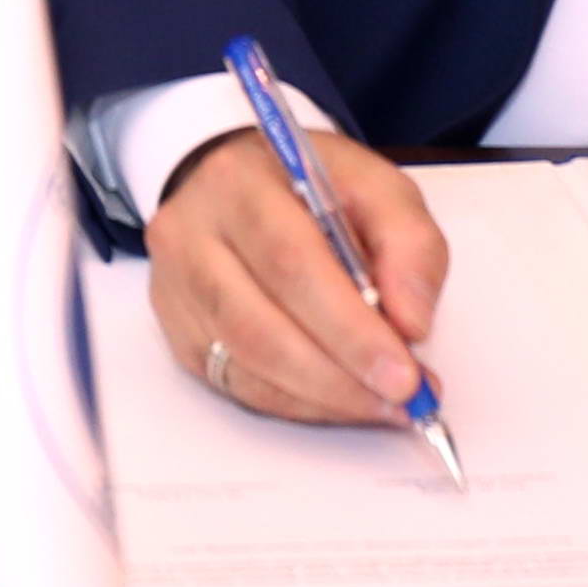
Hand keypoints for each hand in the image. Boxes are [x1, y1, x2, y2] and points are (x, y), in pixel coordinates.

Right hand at [149, 123, 446, 424]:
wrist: (238, 185)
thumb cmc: (311, 189)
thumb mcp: (375, 187)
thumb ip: (408, 244)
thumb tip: (411, 324)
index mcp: (239, 182)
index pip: (289, 261)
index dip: (347, 327)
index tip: (404, 372)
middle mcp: (190, 234)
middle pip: (258, 324)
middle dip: (339, 376)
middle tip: (402, 399)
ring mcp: (176, 288)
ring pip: (247, 363)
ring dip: (324, 397)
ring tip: (383, 404)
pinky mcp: (178, 333)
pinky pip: (240, 385)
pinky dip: (300, 404)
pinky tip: (341, 400)